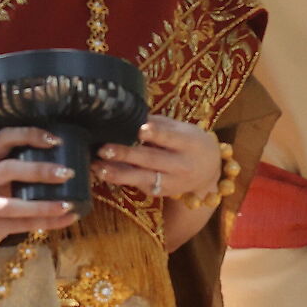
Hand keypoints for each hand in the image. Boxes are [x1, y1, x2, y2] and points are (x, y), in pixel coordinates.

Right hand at [0, 127, 77, 249]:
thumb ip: (22, 162)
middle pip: (9, 169)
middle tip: (67, 173)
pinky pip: (22, 226)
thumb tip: (68, 158)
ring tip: (68, 205)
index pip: (5, 138)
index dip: (30, 135)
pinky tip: (68, 218)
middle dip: (39, 170)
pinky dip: (48, 222)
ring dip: (43, 206)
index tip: (57, 141)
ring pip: (12, 205)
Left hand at [94, 114, 220, 203]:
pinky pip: (137, 185)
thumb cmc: (189, 142)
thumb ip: (158, 123)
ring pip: (141, 178)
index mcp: (188, 142)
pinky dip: (118, 179)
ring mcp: (169, 182)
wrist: (209, 170)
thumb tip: (128, 114)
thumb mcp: (181, 128)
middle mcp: (180, 165)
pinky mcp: (159, 192)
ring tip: (97, 167)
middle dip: (126, 155)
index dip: (156, 134)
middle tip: (104, 149)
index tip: (141, 130)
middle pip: (151, 159)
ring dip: (117, 173)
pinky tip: (101, 172)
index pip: (171, 137)